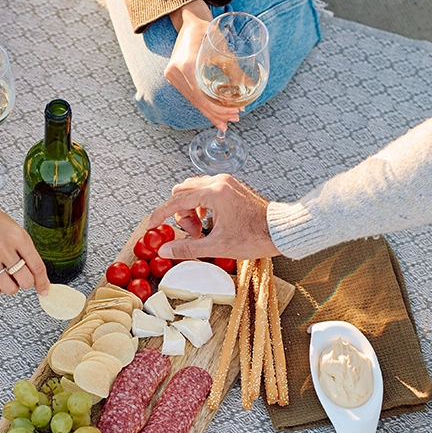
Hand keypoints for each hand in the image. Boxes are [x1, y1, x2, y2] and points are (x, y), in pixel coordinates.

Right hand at [0, 189, 49, 298]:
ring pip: (9, 288)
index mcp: (18, 238)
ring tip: (8, 279)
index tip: (43, 290)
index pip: (37, 267)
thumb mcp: (17, 231)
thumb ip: (27, 252)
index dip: (43, 283)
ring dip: (12, 287)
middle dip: (26, 282)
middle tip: (21, 277)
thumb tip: (37, 275)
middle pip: (26, 281)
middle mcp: (4, 249)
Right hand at [148, 175, 279, 260]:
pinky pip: (206, 191)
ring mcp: (226, 182)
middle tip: (192, 232)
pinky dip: (201, 205)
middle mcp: (219, 182)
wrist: (280, 230)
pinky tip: (209, 221)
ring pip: (193, 190)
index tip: (152, 224)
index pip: (177, 200)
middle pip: (182, 192)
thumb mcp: (217, 246)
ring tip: (202, 229)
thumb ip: (188, 247)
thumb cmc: (255, 236)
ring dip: (191, 210)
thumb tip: (165, 250)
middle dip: (180, 214)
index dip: (160, 214)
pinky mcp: (231, 186)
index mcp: (214, 193)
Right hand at [164, 0, 240, 131]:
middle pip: (198, 102)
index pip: (202, 97)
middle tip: (233, 119)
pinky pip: (190, 95)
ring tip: (226, 120)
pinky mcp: (174, 77)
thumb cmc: (207, 31)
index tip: (235, 112)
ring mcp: (172, 76)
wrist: (190, 21)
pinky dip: (202, 104)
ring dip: (210, 111)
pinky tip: (213, 112)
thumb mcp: (224, 51)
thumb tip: (251, 87)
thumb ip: (236, 71)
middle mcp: (175, 73)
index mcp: (186, 66)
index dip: (219, 109)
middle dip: (217, 114)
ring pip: (193, 101)